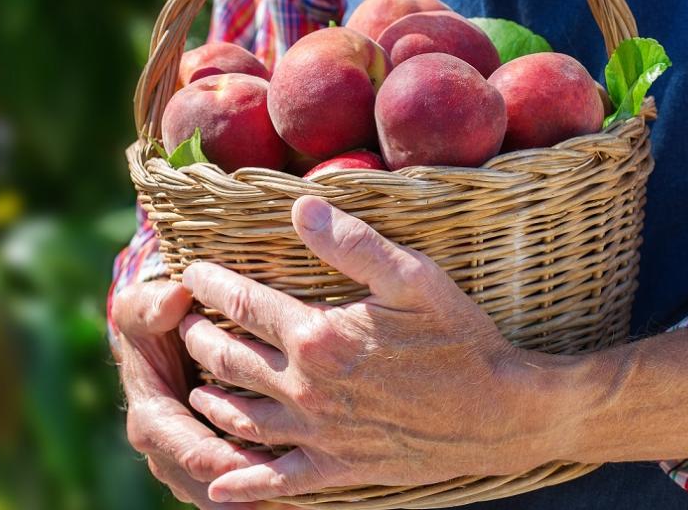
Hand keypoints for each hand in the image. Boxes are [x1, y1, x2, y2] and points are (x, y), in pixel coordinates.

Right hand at [112, 280, 292, 508]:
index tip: (254, 465)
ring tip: (291, 502)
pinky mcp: (210, 463)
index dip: (222, 462)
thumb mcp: (148, 308)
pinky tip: (293, 496)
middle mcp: (168, 452)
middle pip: (207, 487)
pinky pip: (233, 491)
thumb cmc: (155, 323)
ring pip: (220, 498)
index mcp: (152, 420)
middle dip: (244, 492)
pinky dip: (258, 493)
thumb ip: (155, 305)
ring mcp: (188, 464)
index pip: (189, 453)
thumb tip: (176, 298)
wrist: (155, 343)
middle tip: (283, 496)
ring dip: (253, 498)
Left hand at [179, 196, 566, 502]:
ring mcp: (319, 432)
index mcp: (318, 335)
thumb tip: (299, 206)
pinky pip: (277, 481)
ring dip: (210, 400)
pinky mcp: (338, 467)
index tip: (191, 273)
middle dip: (201, 339)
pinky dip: (243, 485)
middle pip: (230, 361)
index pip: (244, 303)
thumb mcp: (413, 276)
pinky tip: (218, 489)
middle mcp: (306, 387)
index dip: (212, 286)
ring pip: (242, 418)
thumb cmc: (458, 337)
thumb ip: (352, 242)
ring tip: (196, 386)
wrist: (499, 412)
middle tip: (188, 326)